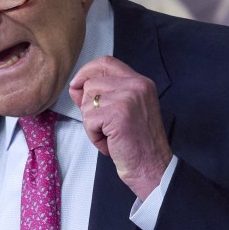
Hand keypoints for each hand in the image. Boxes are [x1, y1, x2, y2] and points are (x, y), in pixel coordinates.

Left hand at [69, 56, 171, 199]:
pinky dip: (94, 135)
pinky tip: (109, 142)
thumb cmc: (138, 143)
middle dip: (89, 107)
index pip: (106, 62)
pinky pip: (89, 120)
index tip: (77, 85)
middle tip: (104, 125)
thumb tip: (76, 87)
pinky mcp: (118, 114)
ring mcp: (128, 98)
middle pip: (92, 83)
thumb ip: (106, 94)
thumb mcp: (126, 109)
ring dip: (91, 123)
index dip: (87, 71)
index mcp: (140, 82)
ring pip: (87, 102)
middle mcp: (136, 86)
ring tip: (110, 135)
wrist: (152, 167)